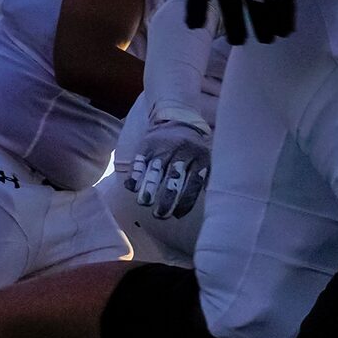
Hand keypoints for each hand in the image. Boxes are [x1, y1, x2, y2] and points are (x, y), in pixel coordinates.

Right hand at [122, 105, 213, 219]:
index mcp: (200, 157)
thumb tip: (202, 206)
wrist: (178, 121)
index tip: (176, 215)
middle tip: (160, 214)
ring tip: (144, 202)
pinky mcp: (148, 144)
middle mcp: (182, 151)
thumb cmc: (193, 150)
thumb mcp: (205, 160)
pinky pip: (140, 160)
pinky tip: (132, 187)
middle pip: (174, 177)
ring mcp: (164, 146)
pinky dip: (135, 174)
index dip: (185, 201)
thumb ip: (204, 180)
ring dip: (149, 187)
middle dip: (166, 198)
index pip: (193, 182)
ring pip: (156, 169)